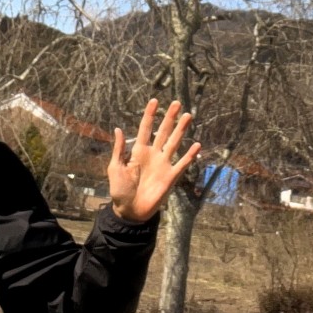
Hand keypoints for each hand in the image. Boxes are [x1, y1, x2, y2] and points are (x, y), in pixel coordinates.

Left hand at [107, 99, 201, 223]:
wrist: (130, 211)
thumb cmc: (120, 190)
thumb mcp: (115, 168)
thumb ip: (119, 149)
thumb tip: (117, 128)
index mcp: (138, 151)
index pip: (145, 128)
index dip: (150, 115)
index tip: (155, 101)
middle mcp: (153, 154)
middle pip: (163, 131)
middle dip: (170, 118)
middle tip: (177, 103)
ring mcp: (163, 164)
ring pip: (174, 142)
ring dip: (181, 130)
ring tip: (188, 116)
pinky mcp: (171, 176)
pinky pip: (182, 163)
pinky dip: (190, 155)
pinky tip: (197, 145)